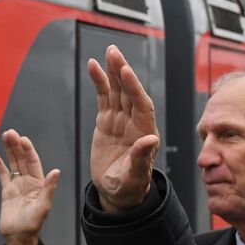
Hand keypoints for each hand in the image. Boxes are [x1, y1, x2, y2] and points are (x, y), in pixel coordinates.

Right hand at [0, 129, 60, 244]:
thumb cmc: (32, 225)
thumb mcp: (42, 207)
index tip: (22, 139)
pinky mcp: (7, 191)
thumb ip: (49, 189)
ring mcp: (17, 185)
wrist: (18, 237)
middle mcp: (28, 181)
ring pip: (13, 163)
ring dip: (9, 151)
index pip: (33, 162)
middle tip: (10, 133)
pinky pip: (3, 175)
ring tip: (4, 136)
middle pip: (22, 159)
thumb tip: (56, 171)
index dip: (28, 150)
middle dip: (17, 146)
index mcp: (38, 184)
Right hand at [87, 45, 160, 210]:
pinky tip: (94, 66)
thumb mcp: (134, 177)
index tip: (126, 72)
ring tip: (108, 52)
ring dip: (113, 71)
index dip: (134, 88)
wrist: (116, 193)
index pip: (141, 105)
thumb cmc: (129, 188)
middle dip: (122, 72)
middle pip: (129, 92)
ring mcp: (120, 120)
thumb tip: (150, 140)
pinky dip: (99, 82)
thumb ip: (141, 158)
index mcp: (145, 133)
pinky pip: (104, 97)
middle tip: (114, 52)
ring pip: (117, 90)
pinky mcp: (106, 121)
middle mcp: (135, 122)